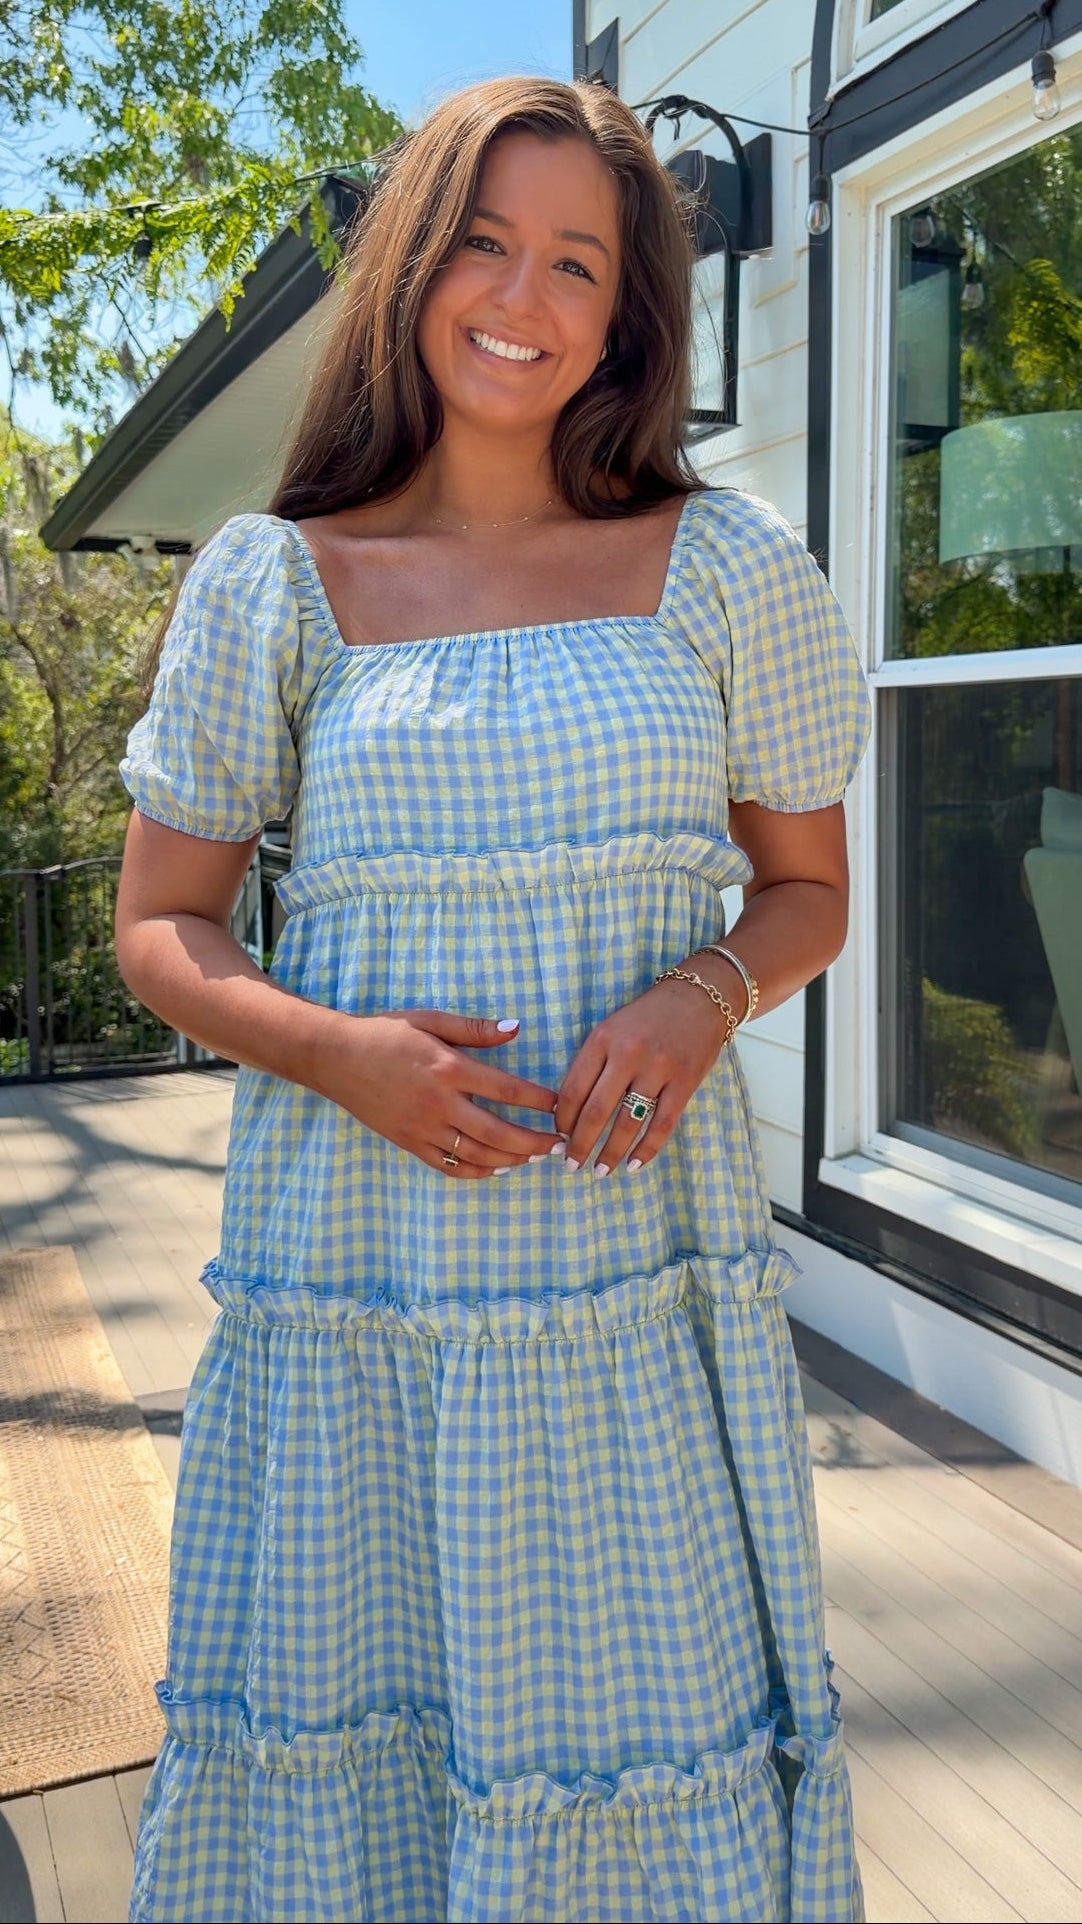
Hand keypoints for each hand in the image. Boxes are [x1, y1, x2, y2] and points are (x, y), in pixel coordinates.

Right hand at [312, 1008, 561, 1178]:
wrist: (335, 1057)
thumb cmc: (385, 1033)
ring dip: (511, 1160)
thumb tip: (516, 1028)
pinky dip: (476, 1172)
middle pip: (498, 1132)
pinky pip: (448, 1166)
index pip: (505, 1090)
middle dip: (534, 1142)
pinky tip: (497, 1168)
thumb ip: (474, 1028)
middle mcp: (438, 1103)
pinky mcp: (408, 1142)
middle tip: (560, 1145)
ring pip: (477, 1155)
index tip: (558, 1106)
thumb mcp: (430, 1020)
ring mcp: (422, 1128)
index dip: (537, 1100)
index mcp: (448, 1069)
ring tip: (535, 1158)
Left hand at [554, 975, 728, 1175]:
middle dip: (580, 1145)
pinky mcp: (685, 1082)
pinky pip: (662, 1125)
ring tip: (600, 1171)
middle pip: (595, 1112)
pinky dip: (646, 1149)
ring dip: (611, 1153)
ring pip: (627, 1123)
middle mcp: (628, 1054)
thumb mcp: (612, 1028)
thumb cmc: (648, 1018)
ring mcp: (658, 1069)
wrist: (699, 998)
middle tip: (572, 1165)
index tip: (560, 1136)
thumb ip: (593, 1063)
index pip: (573, 1090)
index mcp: (602, 1039)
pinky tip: (634, 1164)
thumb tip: (569, 1110)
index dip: (562, 1120)